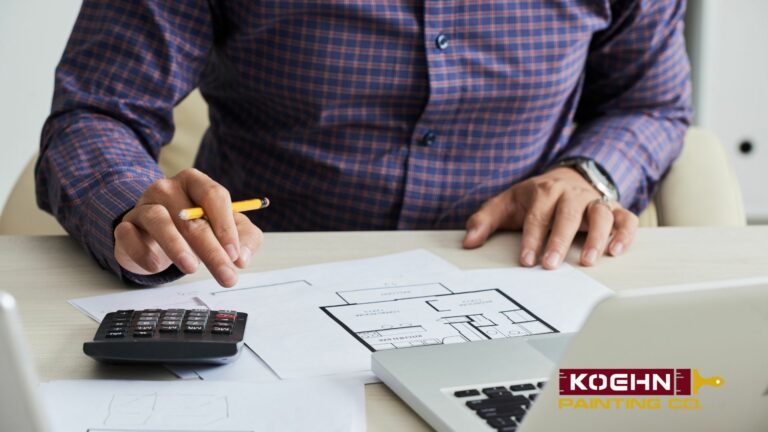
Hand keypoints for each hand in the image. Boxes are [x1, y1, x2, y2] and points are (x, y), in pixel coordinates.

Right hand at [114, 168, 262, 286]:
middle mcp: (168, 188)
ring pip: (159, 221)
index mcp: (195, 182)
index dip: (226, 226)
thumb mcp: (227, 231)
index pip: (213, 195)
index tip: (235, 255)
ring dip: (176, 246)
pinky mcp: (125, 226)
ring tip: (192, 268)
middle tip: (226, 276)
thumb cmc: (196, 229)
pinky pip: (129, 236)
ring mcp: (143, 205)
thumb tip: (242, 258)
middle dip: (212, 251)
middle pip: (190, 217)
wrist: (155, 237)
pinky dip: (143, 252)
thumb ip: (245, 239)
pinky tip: (156, 265)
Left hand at [462, 167, 638, 268]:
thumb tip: (468, 241)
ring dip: (596, 237)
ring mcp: (594, 201)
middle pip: (568, 215)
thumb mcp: (505, 204)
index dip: (531, 238)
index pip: (537, 215)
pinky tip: (616, 251)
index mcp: (543, 191)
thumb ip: (484, 221)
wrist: (564, 177)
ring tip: (588, 261)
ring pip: (601, 214)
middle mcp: (571, 194)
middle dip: (559, 241)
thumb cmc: (532, 199)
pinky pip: (626, 218)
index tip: (526, 260)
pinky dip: (624, 233)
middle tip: (551, 265)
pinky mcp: (614, 208)